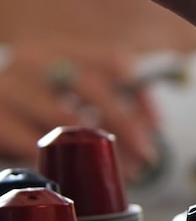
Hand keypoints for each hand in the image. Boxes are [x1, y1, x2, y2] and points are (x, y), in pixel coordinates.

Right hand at [0, 39, 158, 177]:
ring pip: (64, 119)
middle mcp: (33, 60)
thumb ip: (112, 100)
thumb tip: (152, 124)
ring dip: (96, 148)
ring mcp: (8, 87)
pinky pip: (33, 143)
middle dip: (125, 124)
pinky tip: (78, 172)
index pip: (112, 59)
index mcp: (61, 48)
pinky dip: (62, 160)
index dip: (140, 92)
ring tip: (119, 170)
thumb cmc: (39, 105)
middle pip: (91, 87)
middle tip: (146, 154)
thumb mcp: (73, 93)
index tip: (156, 124)